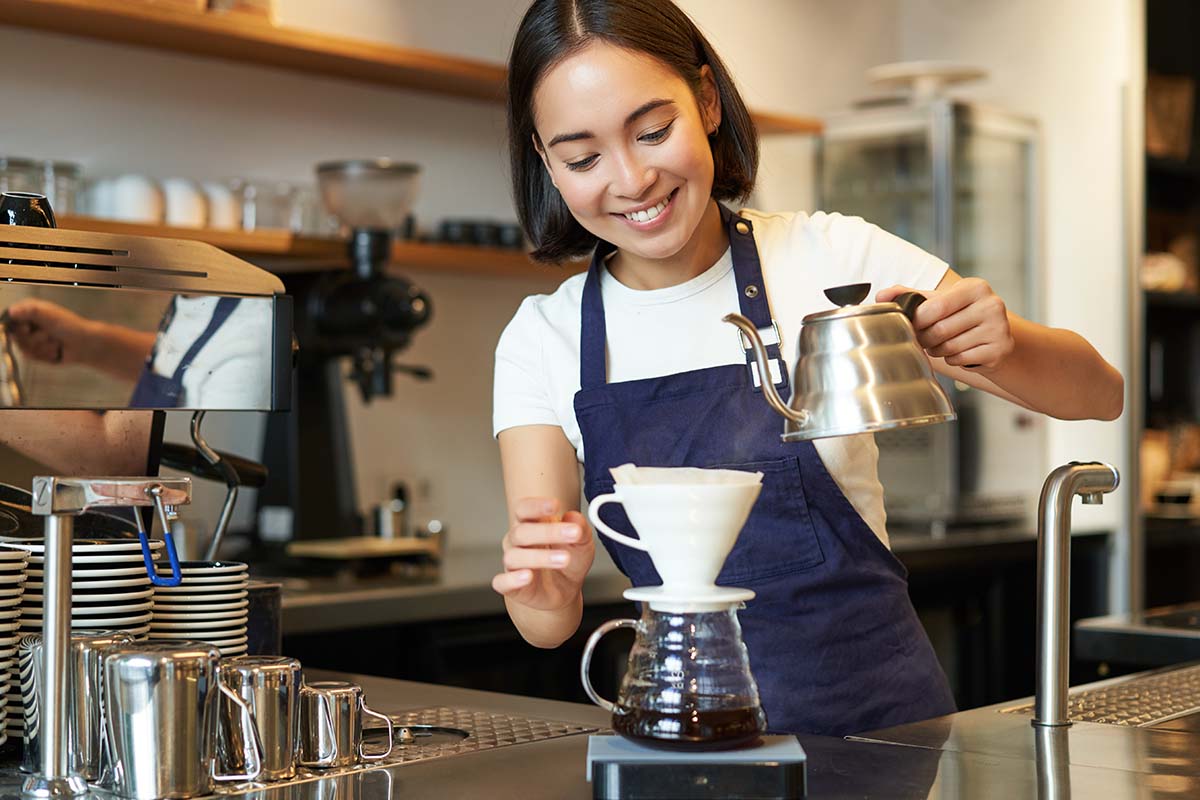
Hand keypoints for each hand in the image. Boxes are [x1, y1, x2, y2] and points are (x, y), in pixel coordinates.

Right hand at [4, 299, 95, 364]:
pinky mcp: (37, 352)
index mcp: (30, 311)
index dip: (17, 326)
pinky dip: (45, 355)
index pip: (10, 318)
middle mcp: (29, 324)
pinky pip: (31, 357)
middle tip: (49, 334)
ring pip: (23, 348)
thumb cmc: (70, 326)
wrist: (86, 345)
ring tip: (56, 343)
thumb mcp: (49, 314)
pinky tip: (56, 351)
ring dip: (43, 347)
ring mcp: (32, 339)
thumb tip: (12, 311)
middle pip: (15, 336)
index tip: (28, 328)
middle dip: (34, 338)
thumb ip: (29, 310)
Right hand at [492, 497, 594, 611]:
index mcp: (532, 524)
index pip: (525, 509)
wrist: (564, 592)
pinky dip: (512, 580)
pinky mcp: (511, 586)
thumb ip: (580, 528)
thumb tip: (574, 516)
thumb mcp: (582, 543)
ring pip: (514, 556)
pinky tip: (527, 576)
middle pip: (521, 532)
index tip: (556, 505)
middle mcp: (518, 541)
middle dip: (547, 532)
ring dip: (540, 557)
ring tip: (564, 559)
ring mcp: (513, 564)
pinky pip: (502, 582)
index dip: (537, 506)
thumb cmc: (569, 561)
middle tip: (573, 533)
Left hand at [877, 278, 1013, 370]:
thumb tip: (881, 296)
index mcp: (975, 287)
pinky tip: (957, 352)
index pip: (935, 306)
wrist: (996, 337)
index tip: (912, 324)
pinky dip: (952, 359)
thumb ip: (910, 295)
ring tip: (940, 344)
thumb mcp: (940, 300)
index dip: (918, 320)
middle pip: (940, 329)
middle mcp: (991, 304)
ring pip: (950, 347)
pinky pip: (961, 359)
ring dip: (937, 350)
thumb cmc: (962, 315)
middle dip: (925, 338)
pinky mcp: (1000, 349)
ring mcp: (999, 328)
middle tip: (923, 338)